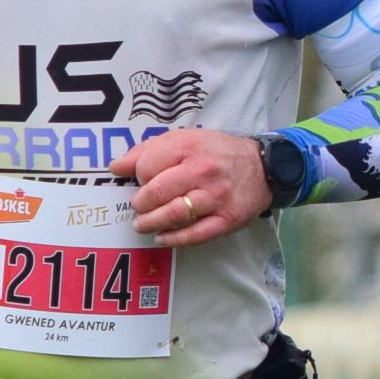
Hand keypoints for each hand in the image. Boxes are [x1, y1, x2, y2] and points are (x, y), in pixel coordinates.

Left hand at [110, 130, 271, 246]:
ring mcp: (216, 197)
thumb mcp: (185, 140)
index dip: (138, 177)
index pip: (147, 166)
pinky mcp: (226, 219)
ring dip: (151, 223)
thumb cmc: (217, 152)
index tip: (141, 182)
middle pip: (156, 192)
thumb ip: (148, 151)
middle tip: (138, 207)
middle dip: (140, 203)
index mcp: (189, 147)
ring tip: (143, 224)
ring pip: (173, 214)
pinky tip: (162, 237)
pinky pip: (194, 234)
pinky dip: (173, 239)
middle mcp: (202, 171)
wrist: (264, 166)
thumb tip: (115, 167)